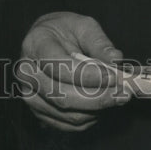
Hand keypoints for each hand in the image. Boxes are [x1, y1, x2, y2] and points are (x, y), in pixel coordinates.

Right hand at [17, 11, 128, 131]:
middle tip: (123, 93)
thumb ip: (99, 42)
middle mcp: (27, 73)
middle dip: (97, 98)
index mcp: (35, 45)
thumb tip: (116, 60)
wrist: (47, 39)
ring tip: (118, 97)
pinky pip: (67, 124)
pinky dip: (89, 118)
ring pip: (67, 113)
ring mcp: (30, 95)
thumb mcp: (83, 25)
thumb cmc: (65, 30)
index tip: (114, 77)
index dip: (89, 75)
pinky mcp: (38, 112)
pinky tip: (102, 104)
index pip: (60, 67)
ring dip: (97, 109)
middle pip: (62, 96)